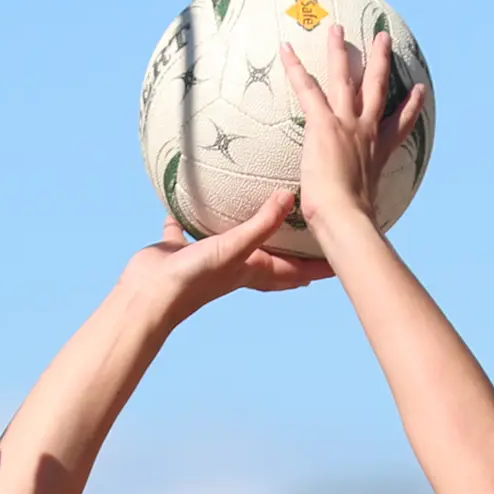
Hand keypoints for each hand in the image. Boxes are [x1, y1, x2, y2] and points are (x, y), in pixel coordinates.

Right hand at [118, 192, 334, 315]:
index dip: (321, 266)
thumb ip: (262, 223)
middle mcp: (234, 265)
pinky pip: (186, 228)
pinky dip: (188, 216)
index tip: (345, 259)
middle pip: (273, 261)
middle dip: (294, 253)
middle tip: (312, 236)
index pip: (296, 270)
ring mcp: (207, 258)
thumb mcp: (234, 247)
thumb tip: (289, 196)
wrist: (148, 296)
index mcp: (253, 271)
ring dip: (248, 230)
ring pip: (234, 242)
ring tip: (262, 210)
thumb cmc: (195, 278)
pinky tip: (187, 200)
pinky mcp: (179, 249)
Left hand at [279, 25, 426, 230]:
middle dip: (380, 63)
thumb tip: (359, 238)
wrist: (346, 219)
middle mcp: (366, 133)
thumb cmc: (352, 225)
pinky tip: (286, 49)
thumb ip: (361, 216)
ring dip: (340, 51)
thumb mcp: (363, 216)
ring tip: (336, 28)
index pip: (397, 128)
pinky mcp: (324, 124)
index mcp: (376, 155)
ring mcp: (347, 125)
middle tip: (383, 39)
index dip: (409, 109)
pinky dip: (296, 68)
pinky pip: (308, 89)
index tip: (417, 93)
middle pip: (376, 89)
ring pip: (345, 78)